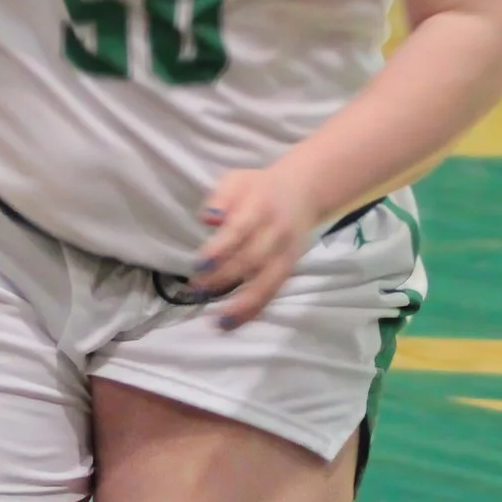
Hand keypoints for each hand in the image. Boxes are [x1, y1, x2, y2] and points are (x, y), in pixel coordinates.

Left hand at [191, 163, 321, 327]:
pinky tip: (235, 322)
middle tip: (197, 289)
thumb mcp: (237, 180)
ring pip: (268, 283)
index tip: (198, 265)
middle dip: (223, 278)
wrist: (304, 189)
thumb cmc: (259, 187)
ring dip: (243, 305)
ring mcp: (287, 252)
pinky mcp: (290, 268)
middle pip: (252, 260)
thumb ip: (220, 197)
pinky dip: (256, 309)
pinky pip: (274, 292)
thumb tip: (208, 218)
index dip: (220, 250)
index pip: (240, 230)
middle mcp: (276, 232)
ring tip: (219, 321)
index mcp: (260, 206)